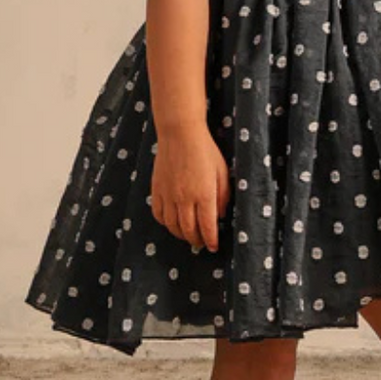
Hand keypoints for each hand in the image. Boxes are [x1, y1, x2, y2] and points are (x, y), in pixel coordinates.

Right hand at [150, 122, 230, 252]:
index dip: (211, 240)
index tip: (214, 246)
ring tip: (188, 236)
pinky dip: (166, 223)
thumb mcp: (222, 171)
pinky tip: (172, 223)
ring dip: (181, 235)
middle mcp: (185, 198)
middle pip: (189, 230)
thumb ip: (223, 195)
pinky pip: (159, 214)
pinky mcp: (157, 190)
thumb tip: (221, 214)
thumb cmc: (205, 150)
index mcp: (204, 194)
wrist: (179, 133)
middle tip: (202, 243)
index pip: (207, 227)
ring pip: (172, 226)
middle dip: (197, 240)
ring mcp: (169, 195)